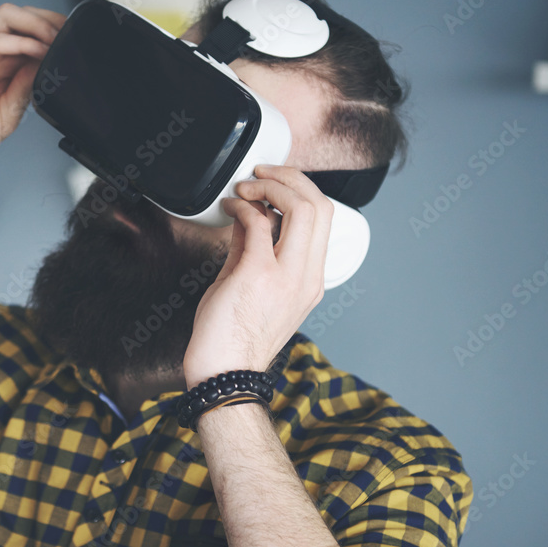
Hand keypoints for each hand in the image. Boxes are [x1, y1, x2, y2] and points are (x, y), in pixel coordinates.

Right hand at [0, 4, 64, 180]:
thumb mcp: (8, 114)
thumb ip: (26, 88)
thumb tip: (48, 65)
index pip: (28, 34)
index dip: (52, 33)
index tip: (73, 44)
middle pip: (20, 18)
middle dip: (49, 22)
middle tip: (69, 37)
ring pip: (7, 18)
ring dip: (37, 24)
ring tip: (55, 40)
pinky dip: (20, 42)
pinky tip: (37, 51)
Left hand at [182, 165, 332, 387]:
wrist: (223, 372)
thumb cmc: (231, 338)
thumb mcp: (248, 285)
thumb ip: (252, 248)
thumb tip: (249, 214)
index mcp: (310, 281)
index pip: (325, 220)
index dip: (301, 191)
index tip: (274, 185)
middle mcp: (307, 277)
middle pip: (321, 206)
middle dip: (290, 178)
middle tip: (262, 174)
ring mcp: (287, 276)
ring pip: (302, 207)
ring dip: (270, 185)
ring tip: (246, 186)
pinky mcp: (259, 274)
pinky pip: (260, 222)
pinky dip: (244, 205)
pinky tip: (230, 205)